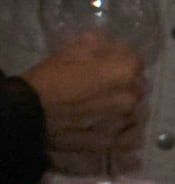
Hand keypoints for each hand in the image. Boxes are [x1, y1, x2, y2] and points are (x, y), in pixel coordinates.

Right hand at [21, 32, 139, 167]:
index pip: (136, 61)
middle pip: (136, 87)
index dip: (122, 59)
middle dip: (124, 84)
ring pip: (133, 110)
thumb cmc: (50, 79)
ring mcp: (125, 122)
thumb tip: (104, 41)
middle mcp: (131, 97)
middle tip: (103, 85)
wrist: (30, 113)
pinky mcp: (116, 142)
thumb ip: (94, 45)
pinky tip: (110, 126)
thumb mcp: (70, 52)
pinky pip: (131, 136)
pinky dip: (125, 131)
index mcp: (124, 72)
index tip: (109, 61)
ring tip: (101, 107)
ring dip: (122, 107)